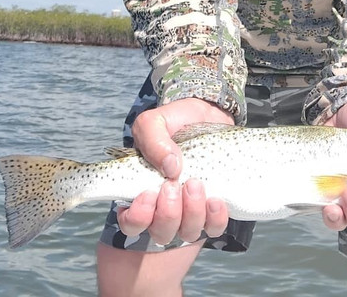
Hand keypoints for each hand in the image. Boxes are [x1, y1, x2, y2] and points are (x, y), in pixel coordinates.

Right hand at [116, 97, 233, 244]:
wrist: (206, 114)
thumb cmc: (174, 122)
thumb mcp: (154, 122)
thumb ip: (153, 140)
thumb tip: (170, 168)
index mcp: (141, 192)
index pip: (131, 223)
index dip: (139, 217)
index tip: (149, 193)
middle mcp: (163, 209)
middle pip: (161, 232)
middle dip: (168, 213)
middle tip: (174, 185)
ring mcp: (189, 212)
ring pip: (187, 232)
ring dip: (192, 213)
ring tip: (196, 183)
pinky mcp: (212, 210)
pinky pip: (214, 227)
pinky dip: (215, 218)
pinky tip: (215, 199)